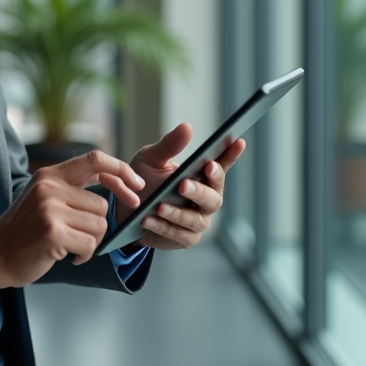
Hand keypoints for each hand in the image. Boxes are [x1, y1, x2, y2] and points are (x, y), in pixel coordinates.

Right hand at [0, 150, 145, 291]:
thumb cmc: (23, 230)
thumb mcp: (42, 196)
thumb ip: (71, 187)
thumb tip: (114, 182)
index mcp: (50, 175)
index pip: (95, 159)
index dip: (121, 170)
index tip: (137, 186)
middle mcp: (50, 187)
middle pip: (102, 204)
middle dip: (96, 225)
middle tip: (78, 235)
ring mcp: (51, 209)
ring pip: (100, 225)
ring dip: (91, 241)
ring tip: (69, 245)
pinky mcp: (53, 232)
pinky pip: (90, 244)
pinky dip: (85, 254)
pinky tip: (68, 255)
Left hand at [116, 123, 245, 250]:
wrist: (126, 211)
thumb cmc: (143, 181)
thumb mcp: (151, 159)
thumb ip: (169, 146)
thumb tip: (187, 127)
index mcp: (201, 176)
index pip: (220, 165)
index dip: (231, 155)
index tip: (238, 141)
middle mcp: (206, 199)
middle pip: (213, 197)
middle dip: (199, 191)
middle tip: (183, 184)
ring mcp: (198, 221)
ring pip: (195, 219)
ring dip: (177, 212)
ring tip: (159, 206)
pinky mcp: (186, 239)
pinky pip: (178, 234)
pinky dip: (163, 226)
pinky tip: (148, 219)